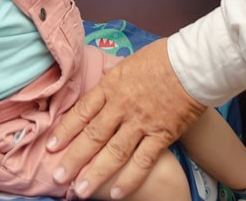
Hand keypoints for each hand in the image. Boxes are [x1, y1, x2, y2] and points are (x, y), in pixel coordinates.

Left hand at [48, 38, 205, 197]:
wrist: (193, 63)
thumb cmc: (164, 58)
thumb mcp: (130, 61)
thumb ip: (114, 74)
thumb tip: (102, 74)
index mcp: (111, 86)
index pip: (82, 111)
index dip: (65, 130)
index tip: (52, 146)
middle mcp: (121, 106)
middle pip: (92, 136)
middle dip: (73, 158)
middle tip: (58, 177)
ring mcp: (141, 122)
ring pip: (113, 152)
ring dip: (95, 173)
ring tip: (80, 191)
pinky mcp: (161, 134)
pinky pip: (142, 161)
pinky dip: (128, 179)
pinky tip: (116, 193)